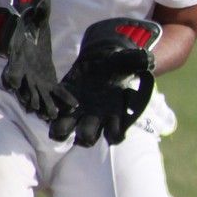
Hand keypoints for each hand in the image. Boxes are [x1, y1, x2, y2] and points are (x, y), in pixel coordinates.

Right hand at [0, 0, 75, 121]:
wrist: (24, 37)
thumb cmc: (26, 26)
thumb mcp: (32, 16)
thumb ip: (38, 9)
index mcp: (16, 57)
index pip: (11, 68)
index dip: (11, 76)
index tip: (11, 84)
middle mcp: (23, 72)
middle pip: (23, 87)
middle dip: (28, 96)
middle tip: (33, 107)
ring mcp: (34, 80)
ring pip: (37, 95)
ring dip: (44, 105)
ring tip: (51, 115)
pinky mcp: (46, 82)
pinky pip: (54, 93)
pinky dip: (61, 100)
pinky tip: (72, 108)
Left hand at [49, 18, 162, 146]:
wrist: (99, 61)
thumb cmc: (117, 66)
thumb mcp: (128, 62)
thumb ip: (137, 61)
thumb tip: (146, 59)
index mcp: (113, 114)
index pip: (115, 135)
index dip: (114, 135)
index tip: (113, 131)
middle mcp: (94, 119)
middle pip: (87, 137)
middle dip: (85, 135)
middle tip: (83, 128)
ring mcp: (75, 113)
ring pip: (64, 132)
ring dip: (61, 129)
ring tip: (59, 121)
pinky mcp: (60, 105)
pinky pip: (51, 115)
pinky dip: (49, 113)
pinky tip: (51, 107)